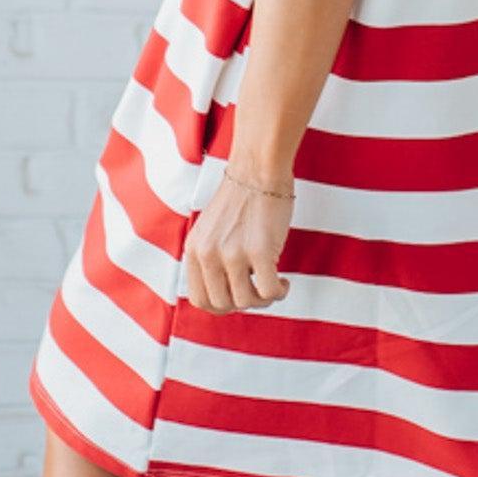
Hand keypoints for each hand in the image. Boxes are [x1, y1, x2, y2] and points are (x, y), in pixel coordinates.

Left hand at [182, 168, 293, 313]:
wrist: (259, 170)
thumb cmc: (241, 201)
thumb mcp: (211, 232)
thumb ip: (210, 260)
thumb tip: (228, 297)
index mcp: (194, 250)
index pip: (200, 300)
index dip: (222, 305)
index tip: (239, 295)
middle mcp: (208, 254)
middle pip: (223, 305)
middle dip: (244, 303)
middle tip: (259, 289)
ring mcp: (232, 253)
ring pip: (246, 302)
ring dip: (264, 299)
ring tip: (274, 282)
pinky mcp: (259, 251)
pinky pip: (269, 291)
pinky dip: (279, 292)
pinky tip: (283, 281)